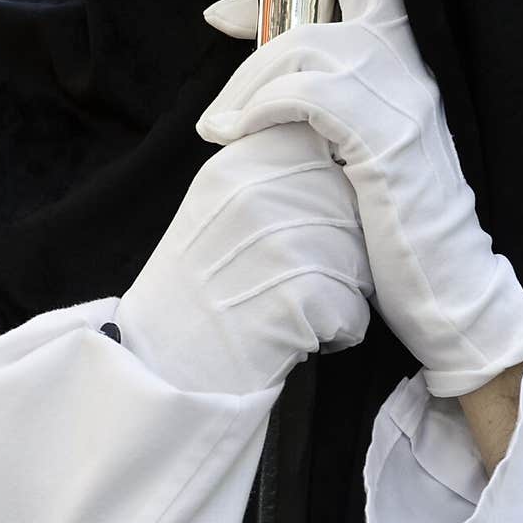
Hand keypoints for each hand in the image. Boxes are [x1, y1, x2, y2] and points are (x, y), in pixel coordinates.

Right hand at [118, 122, 372, 395]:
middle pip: (352, 211)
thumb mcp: (214, 209)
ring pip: (361, 264)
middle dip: (338, 250)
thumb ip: (268, 174)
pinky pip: (356, 314)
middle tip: (285, 282)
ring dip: (337, 295)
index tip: (299, 222)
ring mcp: (284, 245)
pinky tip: (289, 340)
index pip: (322, 151)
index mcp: (238, 165)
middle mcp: (261, 195)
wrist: (161, 370)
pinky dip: (334, 337)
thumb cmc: (192, 296)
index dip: (328, 189)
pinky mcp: (303, 299)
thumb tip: (338, 160)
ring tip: (283, 311)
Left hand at [199, 0, 522, 396]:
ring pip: (309, 45)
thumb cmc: (397, 244)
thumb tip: (263, 94)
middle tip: (210, 12)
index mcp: (408, 72)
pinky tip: (238, 137)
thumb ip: (328, 116)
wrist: (450, 299)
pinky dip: (263, 107)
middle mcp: (414, 74)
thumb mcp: (359, 161)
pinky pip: (310, 95)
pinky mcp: (388, 145)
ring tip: (217, 126)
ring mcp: (406, 105)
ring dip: (247, 79)